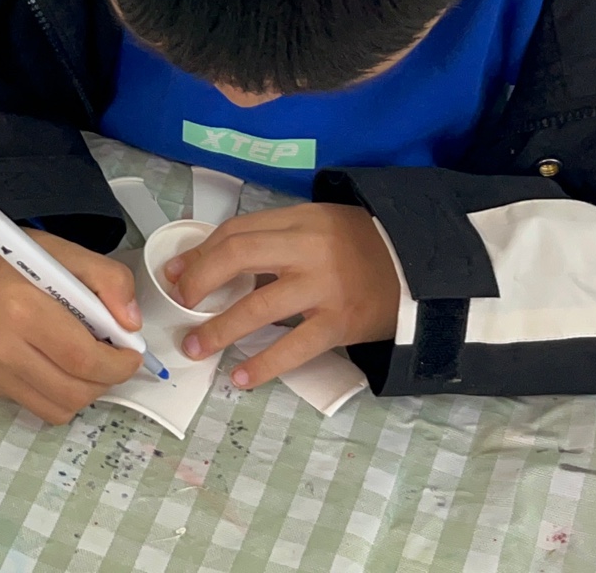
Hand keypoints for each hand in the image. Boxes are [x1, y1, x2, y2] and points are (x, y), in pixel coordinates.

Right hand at [0, 225, 143, 424]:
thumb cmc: (12, 258)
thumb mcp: (67, 253)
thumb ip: (109, 280)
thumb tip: (131, 325)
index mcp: (24, 310)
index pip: (83, 359)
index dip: (118, 364)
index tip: (131, 354)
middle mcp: (3, 348)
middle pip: (75, 391)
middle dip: (107, 380)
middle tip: (113, 358)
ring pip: (60, 409)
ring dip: (85, 391)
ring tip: (86, 363)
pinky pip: (39, 406)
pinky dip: (60, 394)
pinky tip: (57, 365)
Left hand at [166, 203, 398, 388]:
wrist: (420, 269)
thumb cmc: (359, 248)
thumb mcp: (316, 227)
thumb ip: (271, 239)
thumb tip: (208, 263)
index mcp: (300, 219)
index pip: (236, 232)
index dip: (199, 254)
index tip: (174, 274)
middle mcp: (309, 249)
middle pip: (237, 257)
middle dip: (199, 283)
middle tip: (181, 305)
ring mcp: (324, 287)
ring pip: (257, 307)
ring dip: (218, 330)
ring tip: (195, 347)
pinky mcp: (340, 323)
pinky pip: (294, 347)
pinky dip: (264, 365)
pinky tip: (241, 377)